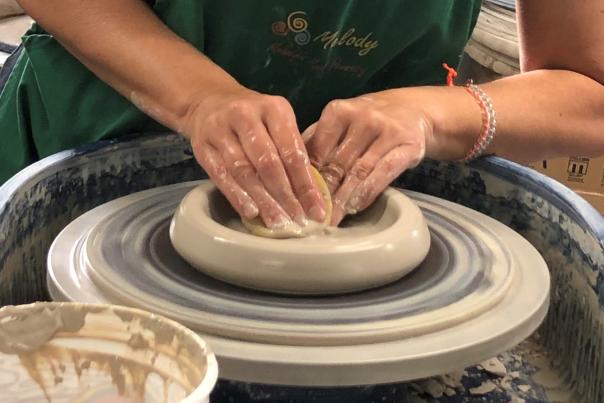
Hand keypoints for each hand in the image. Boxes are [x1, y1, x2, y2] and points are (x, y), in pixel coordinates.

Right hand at [184, 86, 325, 228]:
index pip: (293, 151)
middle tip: (298, 220)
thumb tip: (312, 195)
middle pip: (268, 162)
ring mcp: (220, 130)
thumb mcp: (278, 122)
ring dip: (263, 200)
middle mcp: (246, 115)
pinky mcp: (202, 146)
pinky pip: (221, 175)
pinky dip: (237, 196)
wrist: (210, 101)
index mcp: (274, 108)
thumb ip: (292, 151)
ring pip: (244, 171)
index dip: (306, 184)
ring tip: (277, 222)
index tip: (317, 210)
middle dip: (286, 196)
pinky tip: (251, 212)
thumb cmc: (254, 119)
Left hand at [304, 90, 430, 225]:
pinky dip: (366, 193)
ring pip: (359, 171)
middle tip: (310, 217)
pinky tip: (355, 208)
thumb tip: (289, 171)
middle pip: (337, 163)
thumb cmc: (365, 122)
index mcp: (338, 111)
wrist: (412, 110)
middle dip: (322, 193)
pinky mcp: (407, 145)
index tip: (296, 201)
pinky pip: (383, 173)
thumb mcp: (339, 123)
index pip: (316, 150)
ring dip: (342, 199)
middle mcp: (362, 118)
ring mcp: (386, 131)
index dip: (306, 178)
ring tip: (330, 219)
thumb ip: (317, 142)